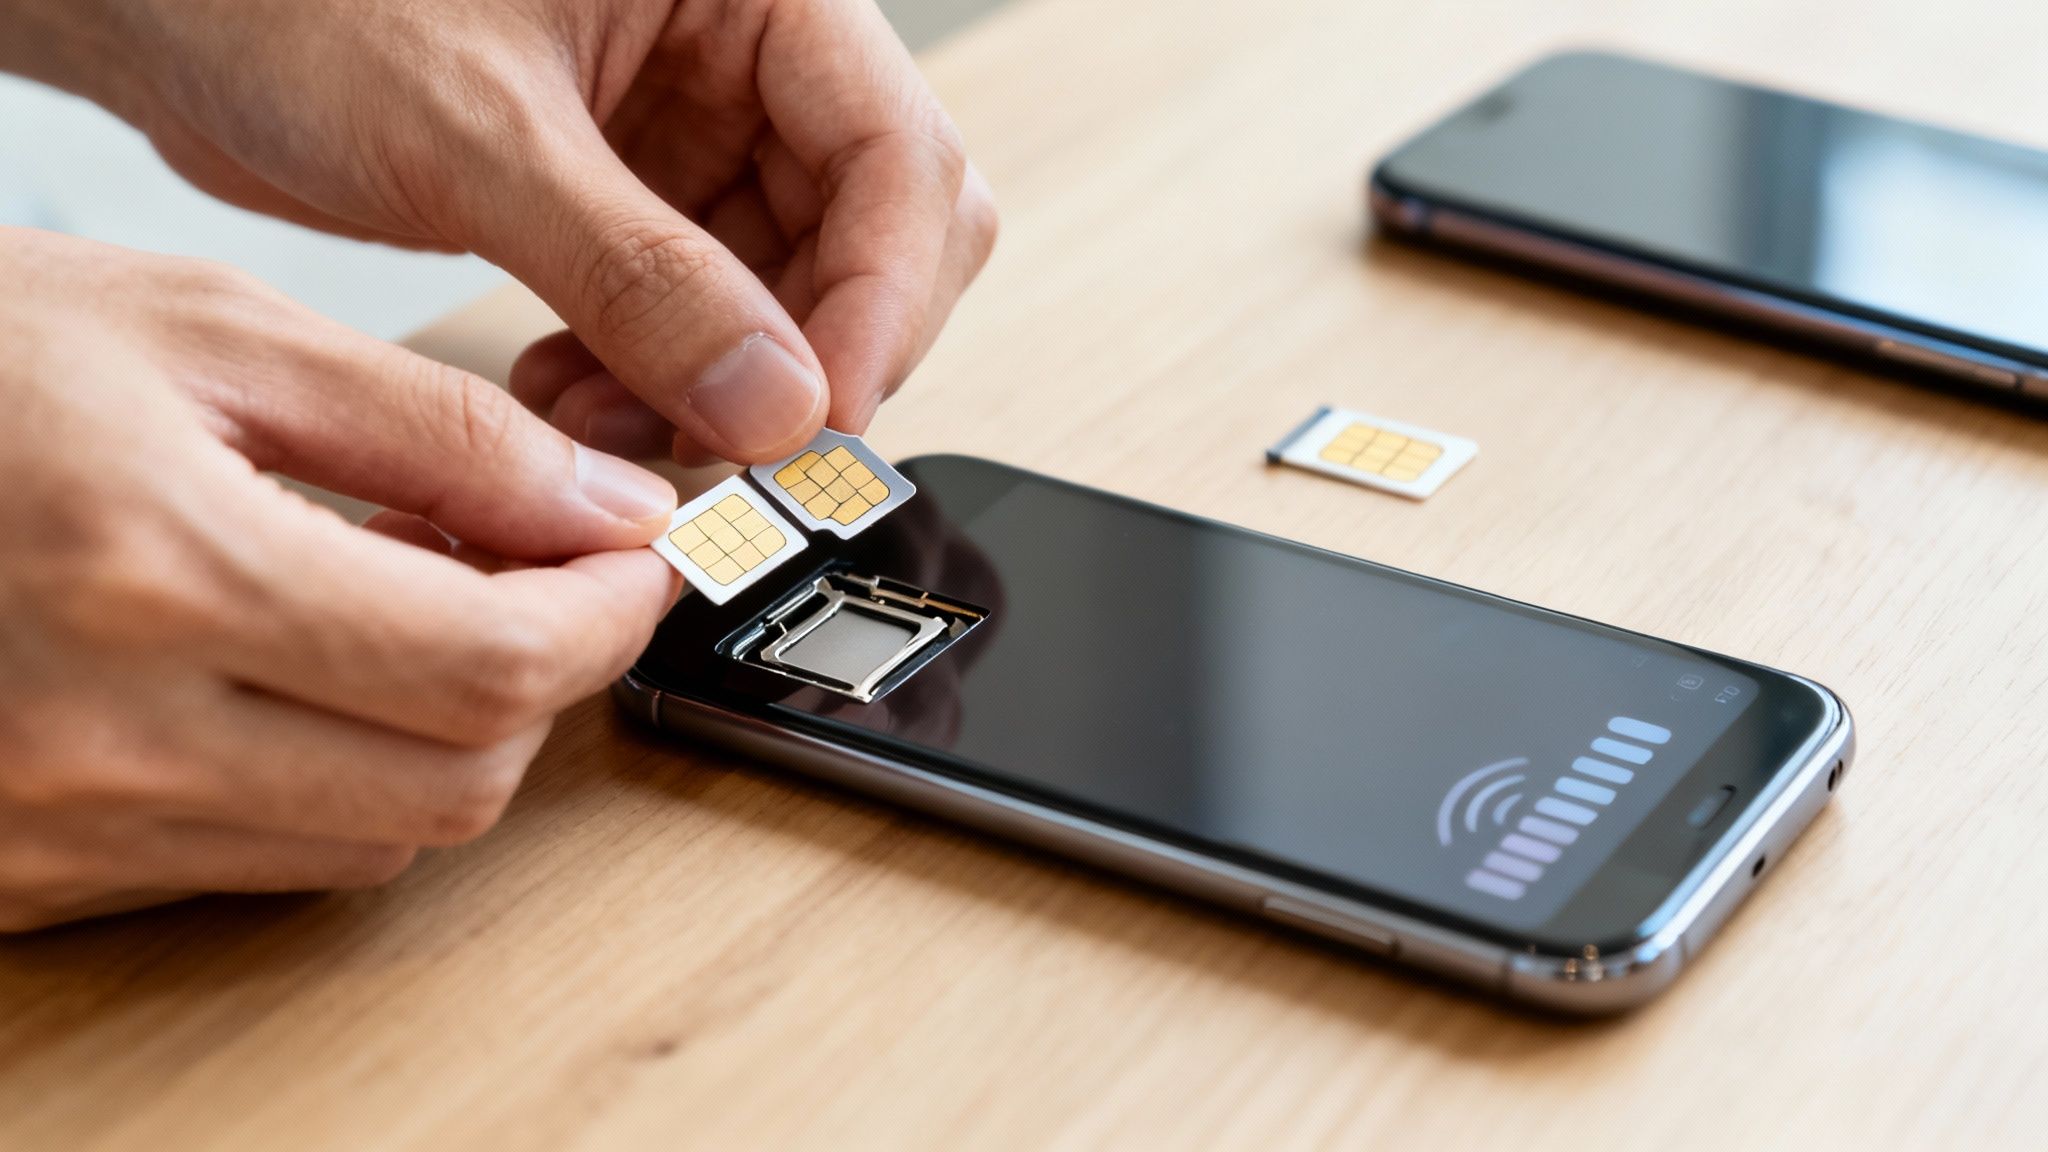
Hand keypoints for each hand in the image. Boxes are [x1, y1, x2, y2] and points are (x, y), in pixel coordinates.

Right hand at [0, 228, 680, 930]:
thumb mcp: (207, 332)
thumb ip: (436, 431)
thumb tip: (607, 513)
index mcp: (157, 571)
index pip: (492, 666)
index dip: (607, 619)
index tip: (637, 562)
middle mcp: (103, 735)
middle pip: (453, 784)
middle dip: (542, 683)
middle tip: (547, 581)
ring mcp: (56, 827)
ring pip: (374, 843)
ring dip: (445, 737)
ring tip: (416, 612)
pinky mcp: (29, 875)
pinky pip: (258, 864)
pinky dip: (333, 781)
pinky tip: (307, 676)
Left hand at [28, 0, 997, 464]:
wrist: (165, 11)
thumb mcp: (478, 133)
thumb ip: (641, 272)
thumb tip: (777, 400)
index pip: (895, 152)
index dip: (878, 297)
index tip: (814, 421)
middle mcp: (736, 53)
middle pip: (873, 231)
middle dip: (806, 355)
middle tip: (735, 450)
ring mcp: (687, 131)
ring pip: (788, 292)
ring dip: (718, 388)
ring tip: (605, 426)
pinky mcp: (628, 198)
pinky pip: (699, 317)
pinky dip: (653, 383)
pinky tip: (571, 400)